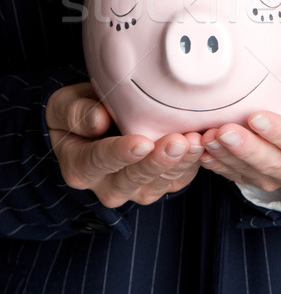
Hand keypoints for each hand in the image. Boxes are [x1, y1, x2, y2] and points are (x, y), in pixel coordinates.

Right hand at [46, 82, 202, 206]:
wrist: (94, 123)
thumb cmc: (80, 110)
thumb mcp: (65, 105)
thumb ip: (76, 112)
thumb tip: (98, 120)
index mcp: (80, 167)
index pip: (98, 161)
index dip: (120, 153)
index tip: (141, 142)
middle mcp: (106, 186)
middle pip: (133, 179)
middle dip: (157, 161)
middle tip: (177, 142)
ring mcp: (135, 189)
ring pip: (159, 183)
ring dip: (180, 163)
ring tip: (195, 141)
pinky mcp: (160, 184)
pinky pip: (178, 180)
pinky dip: (192, 164)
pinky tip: (203, 145)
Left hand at [200, 72, 280, 193]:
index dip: (280, 133)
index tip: (256, 117)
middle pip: (274, 163)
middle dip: (247, 147)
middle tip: (225, 130)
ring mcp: (279, 178)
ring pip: (251, 172)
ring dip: (228, 156)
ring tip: (209, 137)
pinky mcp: (257, 178)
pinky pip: (236, 175)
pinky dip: (219, 164)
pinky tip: (204, 150)